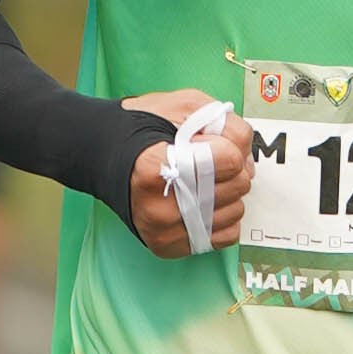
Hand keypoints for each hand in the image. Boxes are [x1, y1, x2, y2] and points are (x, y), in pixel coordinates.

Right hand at [127, 91, 244, 257]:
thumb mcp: (185, 106)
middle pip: (238, 185)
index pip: (229, 160)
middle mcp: (158, 207)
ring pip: (237, 210)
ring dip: (227, 191)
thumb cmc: (142, 127)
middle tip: (204, 159)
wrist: (103, 155)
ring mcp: (163, 232)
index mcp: (157, 167)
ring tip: (200, 179)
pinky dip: (223, 216)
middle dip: (231, 167)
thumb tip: (249, 160)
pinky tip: (202, 200)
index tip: (204, 141)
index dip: (225, 144)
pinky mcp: (169, 247)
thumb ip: (225, 123)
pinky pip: (227, 236)